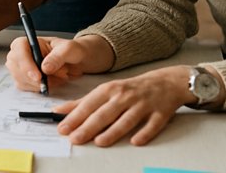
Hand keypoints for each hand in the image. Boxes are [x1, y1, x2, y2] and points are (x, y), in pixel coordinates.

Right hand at [5, 34, 113, 90]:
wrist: (77, 61)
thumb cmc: (72, 50)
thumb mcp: (69, 49)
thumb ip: (57, 56)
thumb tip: (44, 68)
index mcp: (29, 41)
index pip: (19, 49)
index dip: (26, 63)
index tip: (38, 76)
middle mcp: (21, 54)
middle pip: (16, 67)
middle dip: (35, 77)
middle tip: (54, 79)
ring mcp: (21, 68)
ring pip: (22, 80)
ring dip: (41, 83)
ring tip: (59, 77)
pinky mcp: (25, 80)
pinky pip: (27, 88)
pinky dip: (41, 88)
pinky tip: (54, 82)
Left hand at [53, 66, 193, 146]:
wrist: (165, 82)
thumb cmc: (131, 89)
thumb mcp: (106, 91)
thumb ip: (83, 102)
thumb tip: (60, 111)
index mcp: (110, 89)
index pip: (89, 105)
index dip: (75, 117)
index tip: (62, 127)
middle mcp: (125, 96)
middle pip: (105, 113)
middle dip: (88, 126)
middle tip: (75, 138)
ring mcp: (143, 105)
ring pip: (126, 119)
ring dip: (113, 131)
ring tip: (99, 142)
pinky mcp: (160, 113)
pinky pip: (152, 125)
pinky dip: (144, 133)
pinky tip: (135, 141)